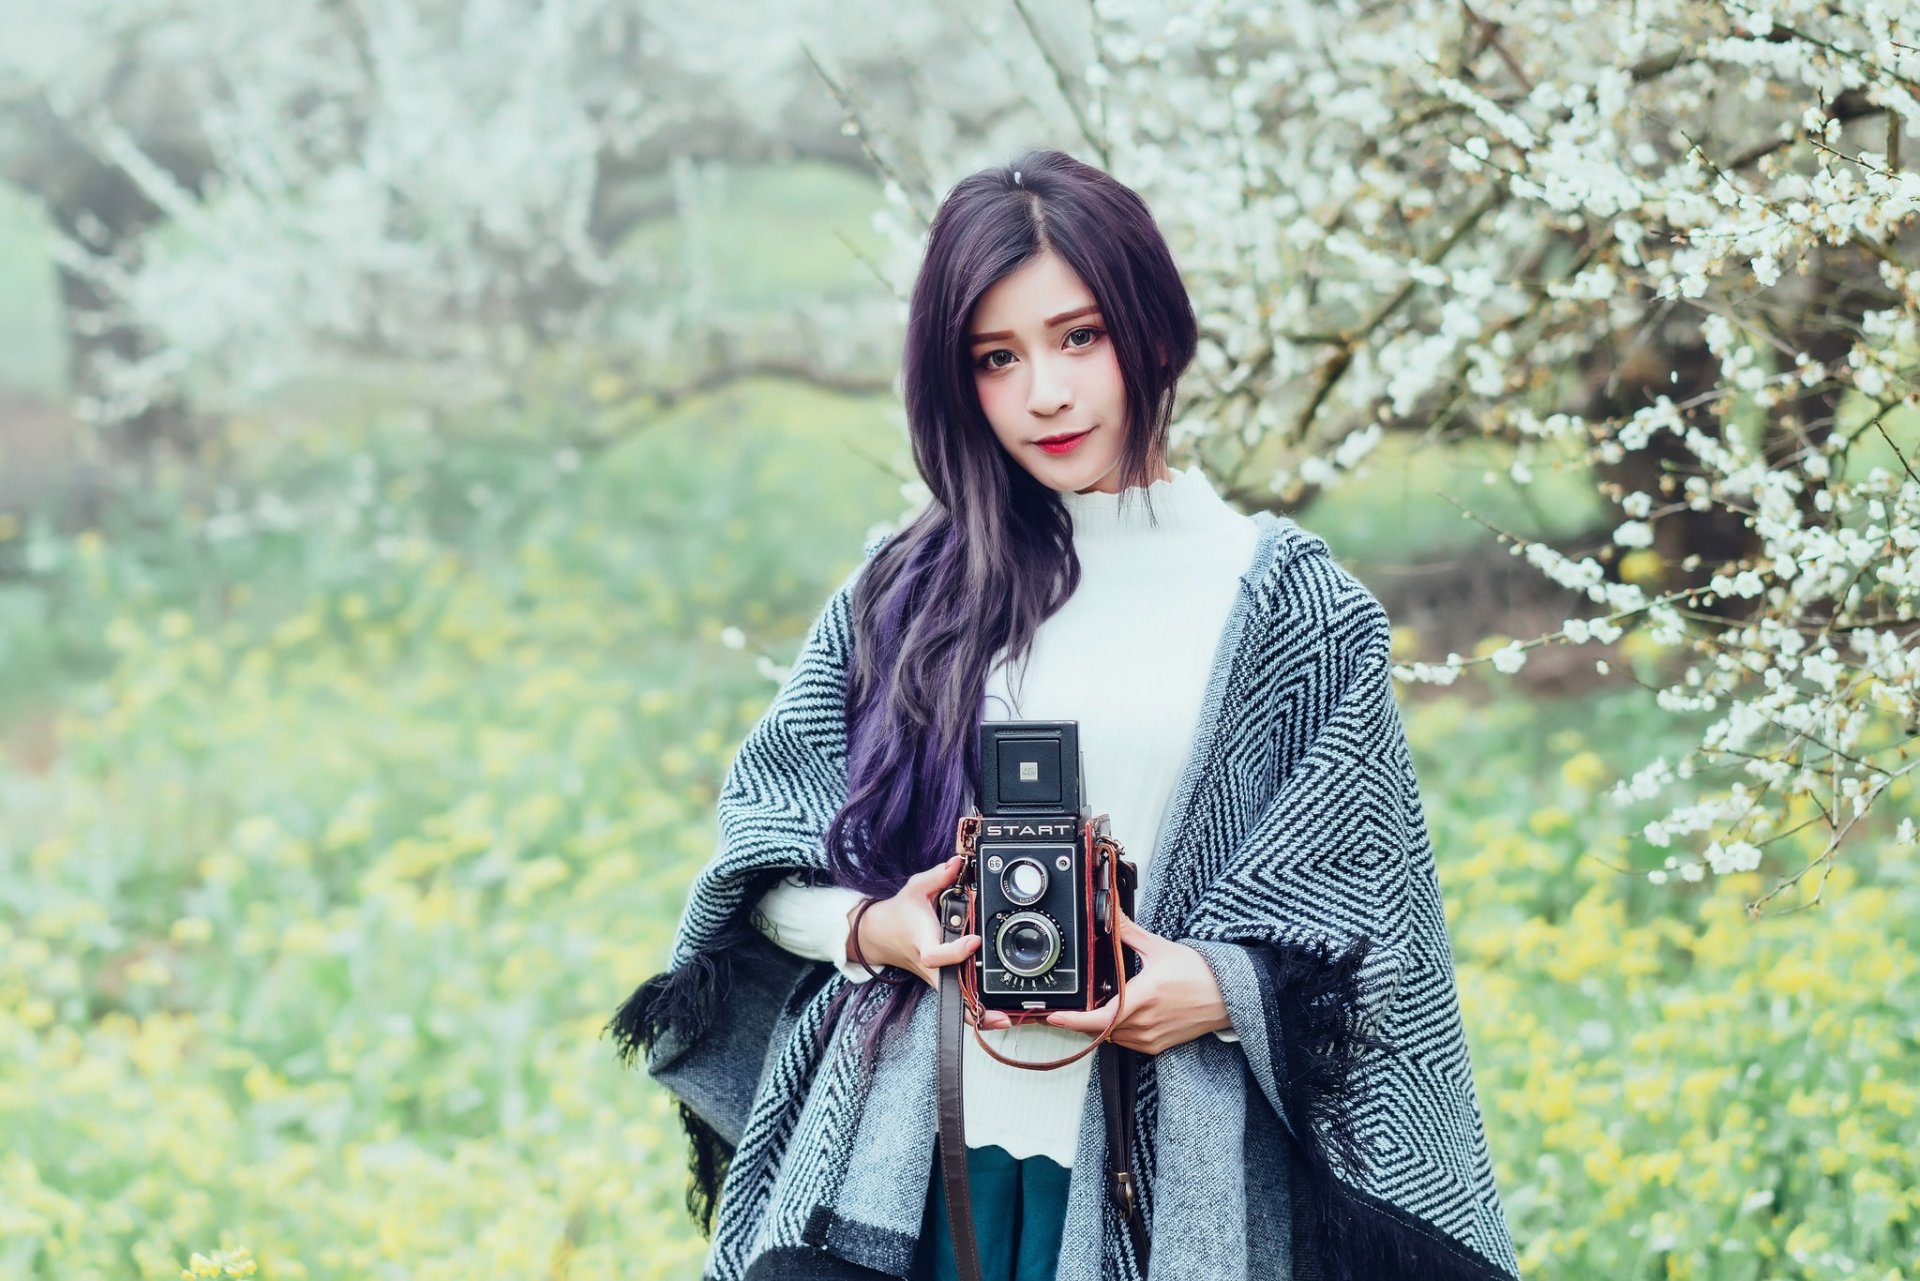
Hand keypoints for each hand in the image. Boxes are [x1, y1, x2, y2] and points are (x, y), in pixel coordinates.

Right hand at [846, 855, 1011, 1029]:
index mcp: (923, 943)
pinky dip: (975, 1012)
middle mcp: (930, 966)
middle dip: (973, 1005)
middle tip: (1001, 1015)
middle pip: (951, 991)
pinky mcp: (941, 982)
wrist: (879, 934)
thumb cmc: (900, 913)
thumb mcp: (915, 889)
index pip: (936, 954)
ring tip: (1005, 1020)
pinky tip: (998, 1017)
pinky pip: (957, 1001)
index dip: (955, 951)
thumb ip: (938, 876)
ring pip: (955, 1003)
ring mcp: (936, 978)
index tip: (974, 940)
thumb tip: (957, 862)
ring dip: (978, 1014)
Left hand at [1042, 905, 1230, 1053]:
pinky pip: (1127, 1042)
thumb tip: (1110, 913)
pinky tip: (1121, 1014)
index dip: (1073, 1020)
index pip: (1099, 1019)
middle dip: (1083, 1018)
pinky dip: (1118, 1031)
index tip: (1055, 1017)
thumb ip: (1127, 932)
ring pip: (1112, 1037)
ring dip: (1102, 1025)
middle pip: (1100, 1029)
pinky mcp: (1157, 1046)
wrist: (1226, 996)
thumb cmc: (1198, 973)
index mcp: (1142, 998)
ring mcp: (1151, 1037)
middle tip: (1071, 1006)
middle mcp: (1145, 1023)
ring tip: (1100, 1006)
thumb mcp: (1159, 948)